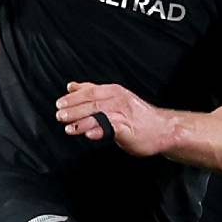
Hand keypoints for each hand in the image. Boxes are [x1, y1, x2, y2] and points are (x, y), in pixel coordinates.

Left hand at [56, 82, 173, 156]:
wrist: (162, 129)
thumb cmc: (136, 115)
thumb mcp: (113, 97)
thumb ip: (92, 91)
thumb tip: (71, 86)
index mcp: (114, 91)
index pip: (90, 92)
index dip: (73, 98)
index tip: (59, 104)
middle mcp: (118, 100)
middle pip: (92, 103)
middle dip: (74, 110)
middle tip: (60, 116)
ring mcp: (124, 115)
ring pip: (100, 115)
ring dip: (83, 121)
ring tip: (69, 128)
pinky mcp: (128, 130)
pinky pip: (111, 129)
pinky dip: (100, 131)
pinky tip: (90, 135)